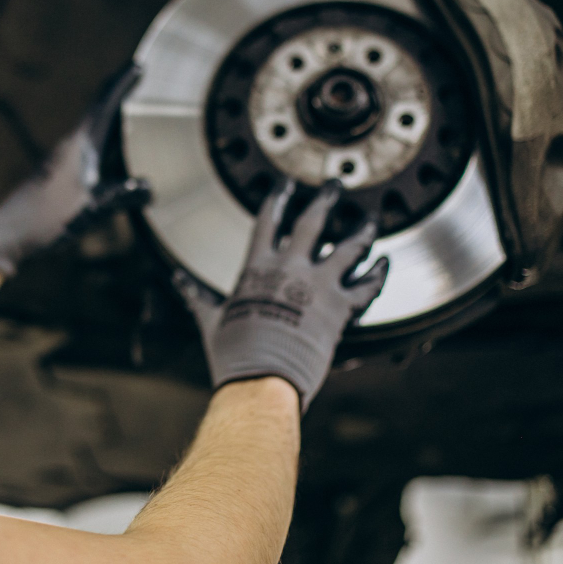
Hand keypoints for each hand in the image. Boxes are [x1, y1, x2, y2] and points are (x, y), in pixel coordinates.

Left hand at [0, 64, 149, 275]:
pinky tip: (116, 153)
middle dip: (121, 97)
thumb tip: (149, 188)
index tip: (137, 66)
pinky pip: (90, 150)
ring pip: (95, 133)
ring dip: (114, 121)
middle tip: (142, 82)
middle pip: (100, 114)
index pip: (102, 106)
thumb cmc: (41, 221)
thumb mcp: (87, 211)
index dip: (120, 85)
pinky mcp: (60, 176)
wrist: (5, 237)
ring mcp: (63, 161)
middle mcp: (69, 148)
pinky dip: (107, 143)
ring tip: (137, 113)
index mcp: (76, 147)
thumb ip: (119, 198)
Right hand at [177, 179, 388, 412]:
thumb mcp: (210, 319)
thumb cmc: (234, 353)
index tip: (286, 185)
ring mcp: (318, 286)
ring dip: (363, 230)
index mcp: (258, 267)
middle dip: (326, 199)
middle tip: (335, 186)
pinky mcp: (340, 308)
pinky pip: (367, 286)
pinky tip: (384, 263)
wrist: (262, 378)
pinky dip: (379, 273)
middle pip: (314, 222)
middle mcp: (291, 268)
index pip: (269, 220)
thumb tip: (178, 281)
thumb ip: (196, 295)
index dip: (278, 197)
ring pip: (350, 247)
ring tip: (371, 219)